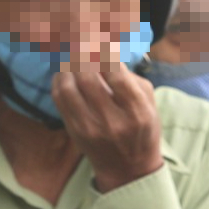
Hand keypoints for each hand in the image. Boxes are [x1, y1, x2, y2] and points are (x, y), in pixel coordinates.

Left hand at [54, 54, 161, 193]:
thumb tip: (105, 48)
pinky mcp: (74, 132)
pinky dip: (59, 79)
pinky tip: (64, 72)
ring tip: (72, 56)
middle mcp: (113, 121)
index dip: (103, 50)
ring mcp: (90, 128)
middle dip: (82, 53)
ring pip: (68, 87)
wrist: (128, 169)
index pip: (115, 73)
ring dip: (67, 65)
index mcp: (137, 112)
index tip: (99, 39)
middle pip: (88, 77)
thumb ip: (130, 76)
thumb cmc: (141, 128)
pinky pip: (59, 99)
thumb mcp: (149, 103)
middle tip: (80, 40)